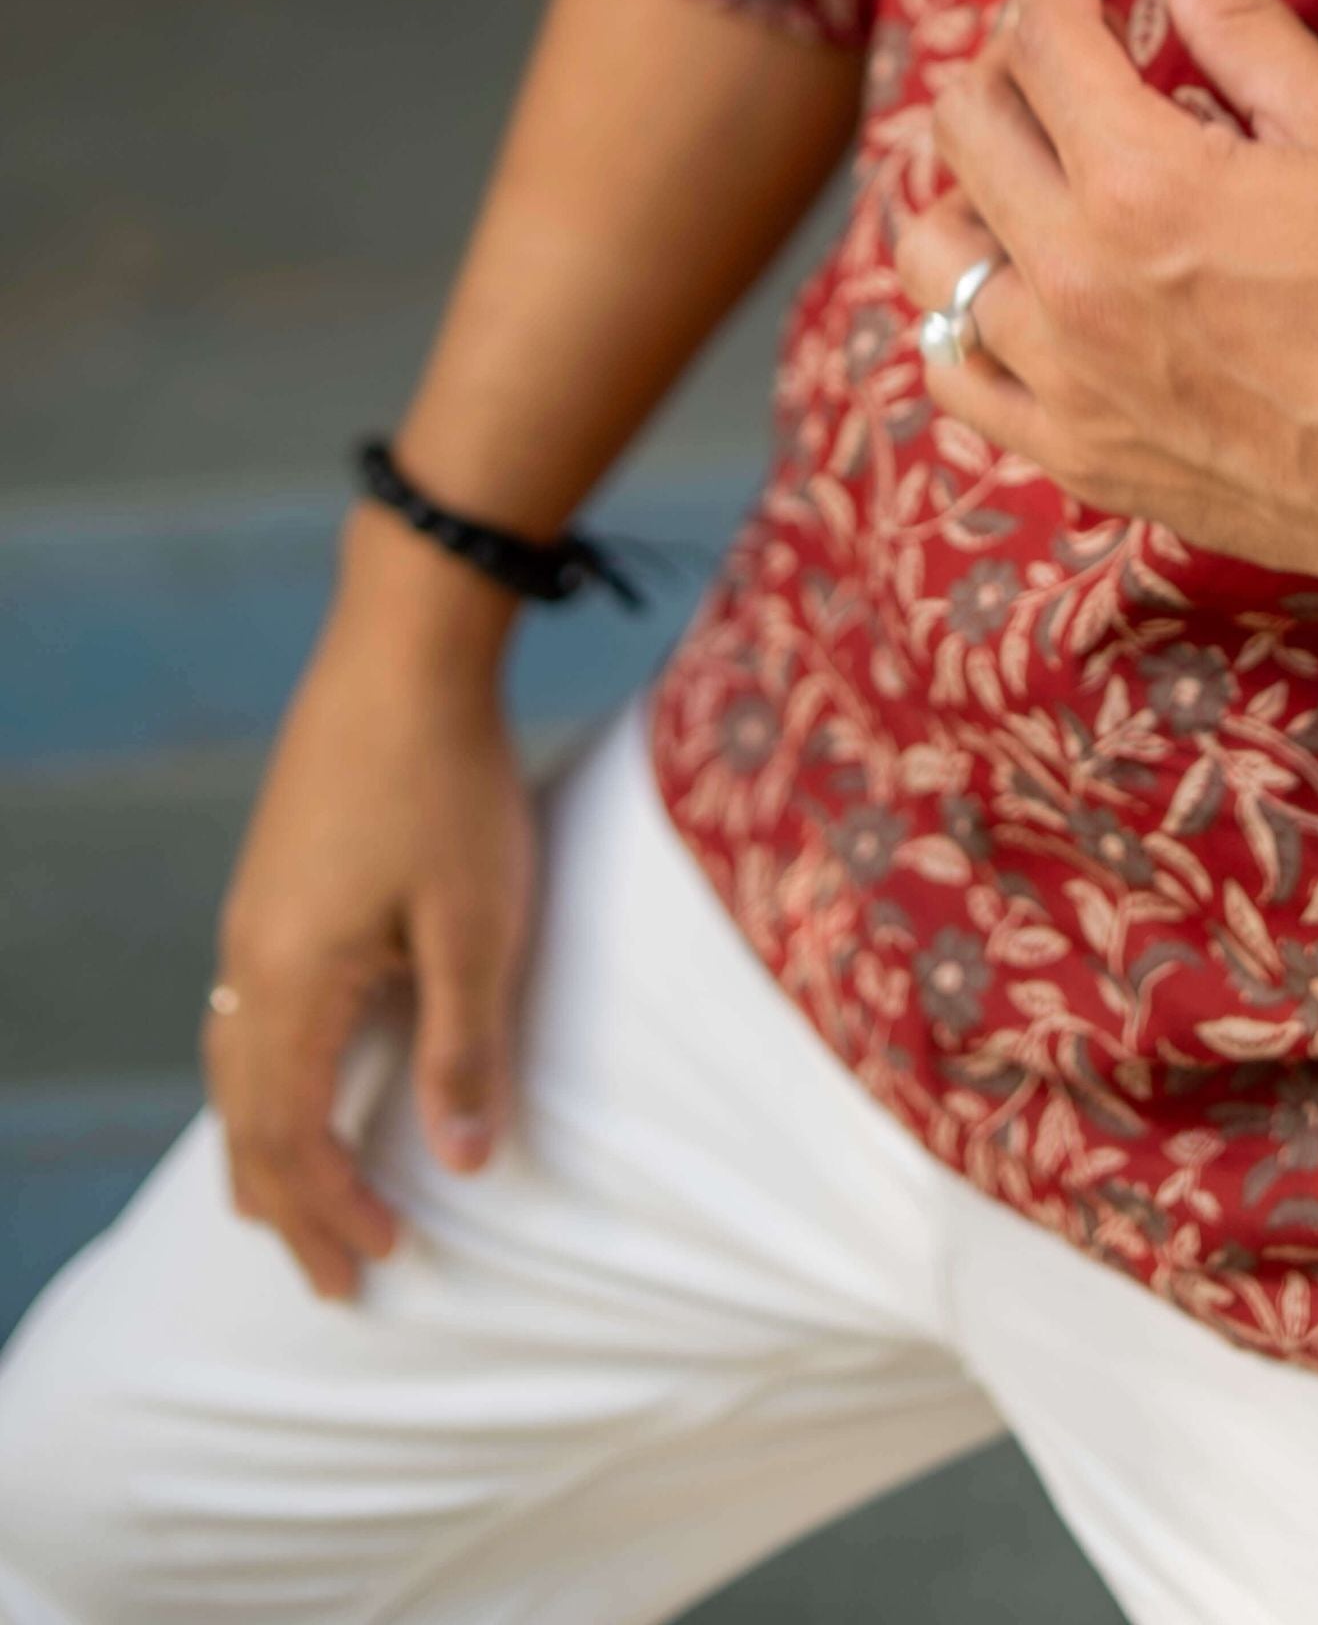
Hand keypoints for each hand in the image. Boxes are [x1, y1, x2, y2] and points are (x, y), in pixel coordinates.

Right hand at [205, 530, 533, 1299]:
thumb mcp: (476, 923)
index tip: (385, 1262)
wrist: (404, 644)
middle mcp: (248, 959)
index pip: (289, 1138)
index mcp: (289, 982)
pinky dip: (265, 1079)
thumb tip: (461, 1166)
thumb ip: (465, 1046)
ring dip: (270, 1144)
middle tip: (333, 1280)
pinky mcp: (272, 877)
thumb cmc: (450, 781)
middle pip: (243, 1118)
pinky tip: (302, 1074)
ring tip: (303, 1202)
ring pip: (234, 1065)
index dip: (333, 1210)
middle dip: (287, 1206)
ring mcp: (251, 915)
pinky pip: (245, 1014)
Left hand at [904, 0, 1317, 630]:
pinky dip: (961, 312)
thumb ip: (1241, 24)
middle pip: (967, 128)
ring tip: (1028, 165)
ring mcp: (1059, 376)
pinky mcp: (1069, 452)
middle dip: (1006, 58)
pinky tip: (1013, 282)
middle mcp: (1073, 279)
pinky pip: (952, 369)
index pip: (1045, 42)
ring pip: (931, 249)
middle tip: (1061, 44)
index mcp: (1141, 183)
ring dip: (964, 185)